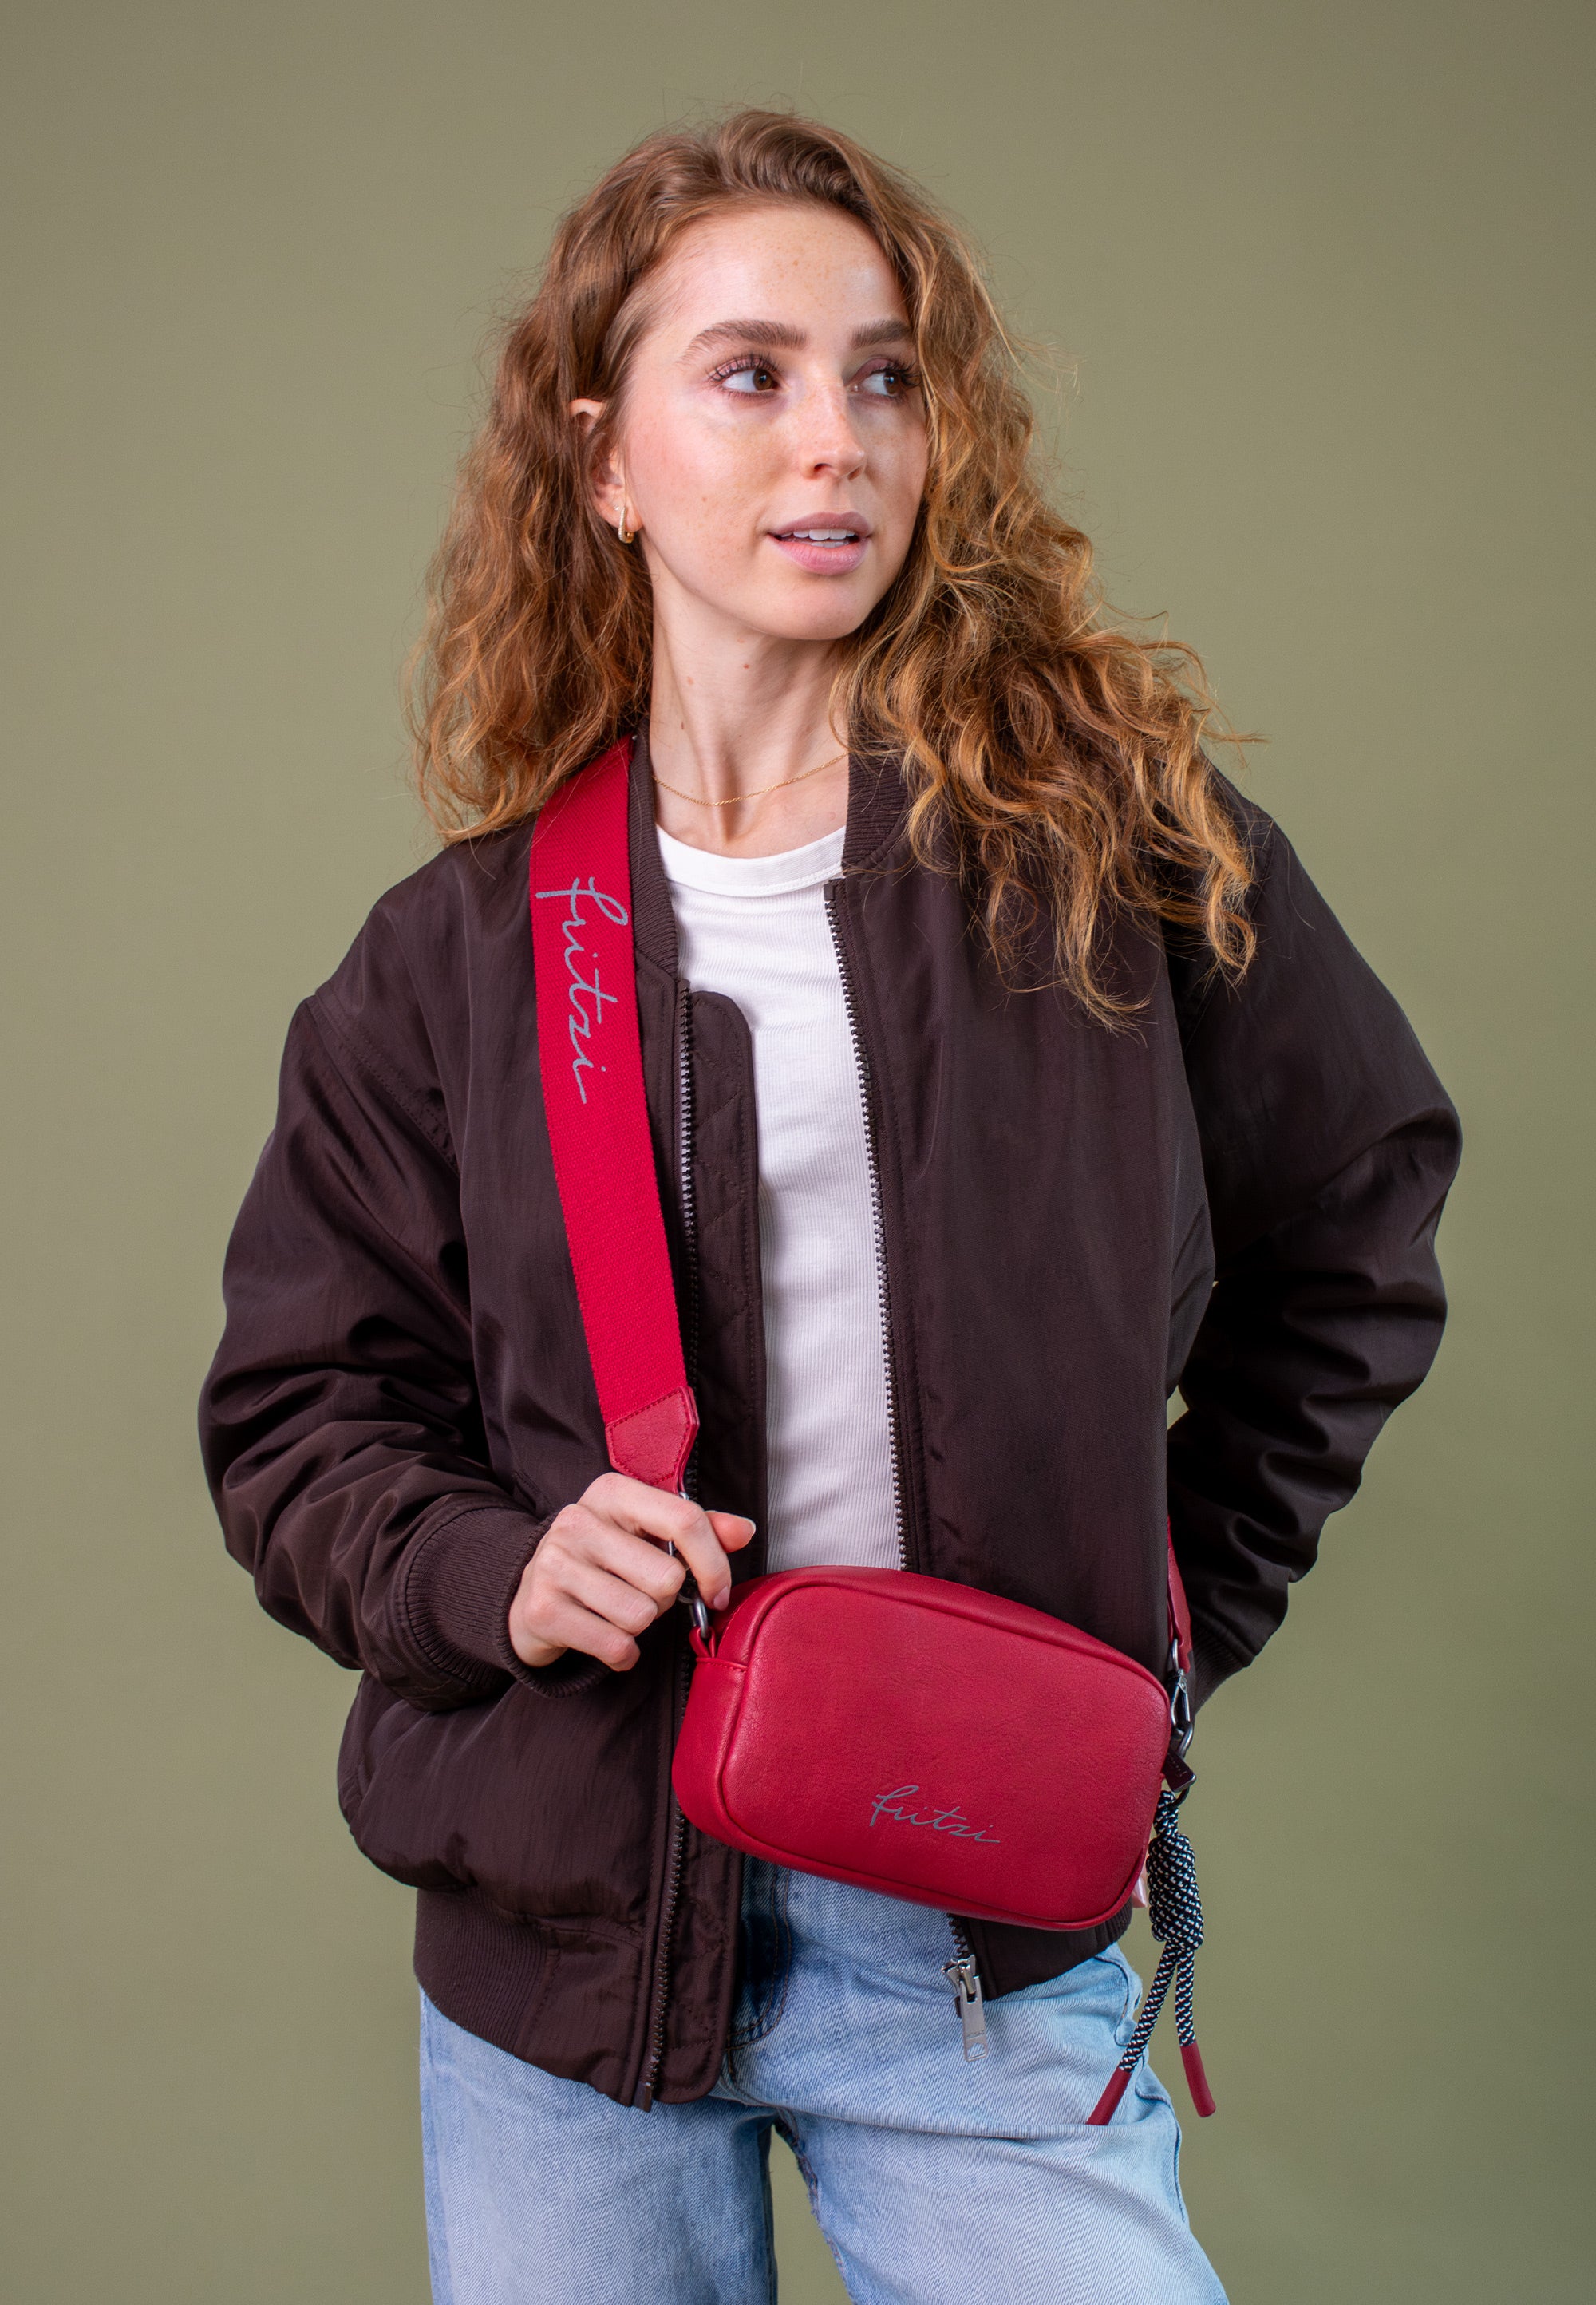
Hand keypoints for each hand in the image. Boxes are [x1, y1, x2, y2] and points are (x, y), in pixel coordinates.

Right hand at [508, 1473, 755, 1672]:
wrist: (531, 1593)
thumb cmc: (603, 1560)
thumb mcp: (646, 1533)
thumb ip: (697, 1529)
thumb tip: (744, 1530)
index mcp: (611, 1492)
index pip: (685, 1520)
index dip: (714, 1563)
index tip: (718, 1592)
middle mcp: (578, 1520)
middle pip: (666, 1578)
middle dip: (664, 1598)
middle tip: (640, 1593)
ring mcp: (554, 1564)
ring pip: (641, 1615)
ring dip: (640, 1625)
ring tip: (616, 1610)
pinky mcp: (542, 1609)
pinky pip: (615, 1645)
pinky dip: (622, 1654)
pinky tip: (606, 1638)